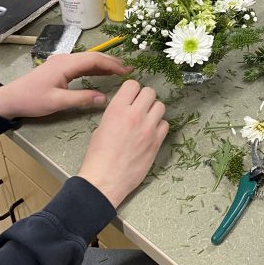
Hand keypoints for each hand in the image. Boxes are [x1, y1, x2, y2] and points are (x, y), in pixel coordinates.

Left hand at [0, 53, 131, 120]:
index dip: (112, 65)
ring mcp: (61, 63)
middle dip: (112, 63)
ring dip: (104, 65)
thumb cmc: (31, 100)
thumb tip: (104, 98)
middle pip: (93, 57)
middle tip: (129, 70)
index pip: (94, 60)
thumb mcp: (57, 102)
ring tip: (120, 71)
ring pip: (87, 61)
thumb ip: (82, 99)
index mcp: (65, 64)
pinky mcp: (59, 69)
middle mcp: (65, 59)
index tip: (127, 72)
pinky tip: (102, 74)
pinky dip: (94, 69)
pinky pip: (81, 66)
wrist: (10, 99)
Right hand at [78, 80, 167, 206]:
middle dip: (145, 98)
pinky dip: (160, 126)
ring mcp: (148, 128)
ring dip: (154, 110)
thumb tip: (125, 111)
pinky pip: (165, 125)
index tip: (131, 96)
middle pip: (150, 92)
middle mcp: (135, 115)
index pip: (132, 85)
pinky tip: (151, 132)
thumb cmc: (98, 156)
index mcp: (117, 109)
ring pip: (160, 106)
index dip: (132, 90)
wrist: (105, 180)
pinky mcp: (156, 142)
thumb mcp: (101, 127)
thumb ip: (116, 114)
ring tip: (147, 119)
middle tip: (140, 107)